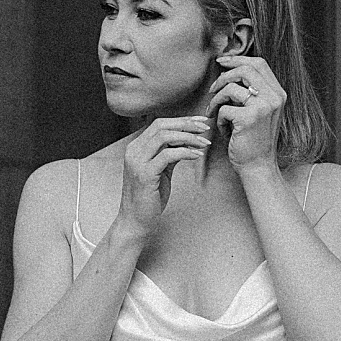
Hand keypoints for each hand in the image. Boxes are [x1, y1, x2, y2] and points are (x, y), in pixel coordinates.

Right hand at [115, 117, 214, 235]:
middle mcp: (133, 151)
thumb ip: (168, 154)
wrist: (136, 220)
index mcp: (136, 148)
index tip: (200, 122)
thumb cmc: (149, 197)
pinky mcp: (145, 174)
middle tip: (206, 129)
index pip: (159, 124)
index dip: (182, 120)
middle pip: (161, 126)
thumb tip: (187, 140)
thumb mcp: (160, 170)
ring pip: (164, 137)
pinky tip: (197, 156)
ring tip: (204, 143)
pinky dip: (186, 152)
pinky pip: (168, 155)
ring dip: (188, 137)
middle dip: (187, 124)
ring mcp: (137, 162)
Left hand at [209, 54, 286, 171]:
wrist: (257, 165)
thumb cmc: (252, 138)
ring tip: (215, 114)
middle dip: (223, 77)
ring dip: (216, 101)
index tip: (220, 62)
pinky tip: (224, 129)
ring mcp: (263, 107)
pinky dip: (218, 119)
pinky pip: (224, 108)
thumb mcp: (258, 111)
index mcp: (278, 93)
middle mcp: (274, 97)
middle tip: (212, 90)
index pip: (259, 63)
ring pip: (230, 88)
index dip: (237, 59)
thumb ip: (251, 92)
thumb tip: (228, 70)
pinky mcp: (249, 118)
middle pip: (245, 69)